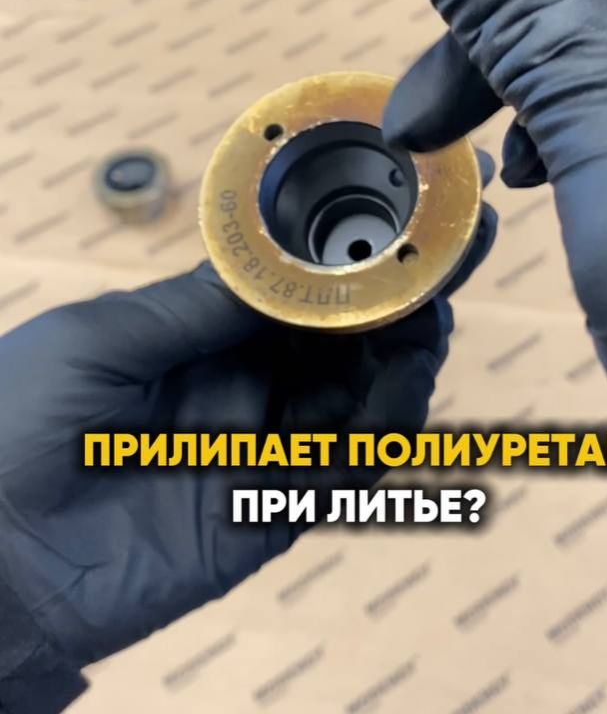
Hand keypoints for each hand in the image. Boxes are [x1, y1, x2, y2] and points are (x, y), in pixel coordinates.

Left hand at [0, 225, 493, 675]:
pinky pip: (344, 469)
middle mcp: (241, 380)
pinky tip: (400, 389)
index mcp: (200, 332)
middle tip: (453, 248)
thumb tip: (284, 255)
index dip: (351, 246)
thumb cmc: (13, 422)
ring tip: (430, 316)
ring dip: (405, 353)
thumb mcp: (98, 340)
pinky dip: (382, 429)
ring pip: (361, 393)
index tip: (408, 204)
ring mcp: (260, 445)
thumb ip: (196, 306)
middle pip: (345, 331)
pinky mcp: (269, 511)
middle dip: (401, 290)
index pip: (297, 282)